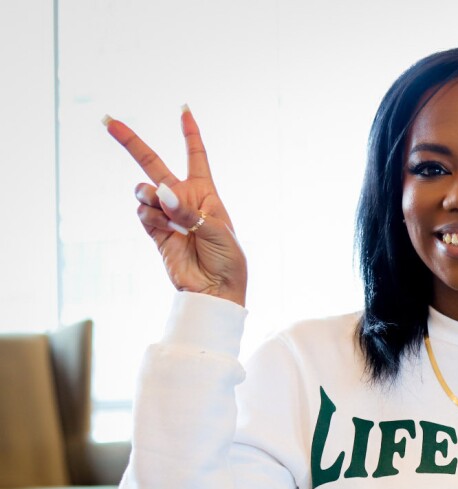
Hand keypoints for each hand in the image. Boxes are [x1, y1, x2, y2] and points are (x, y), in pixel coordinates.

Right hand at [104, 107, 246, 305]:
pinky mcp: (155, 232)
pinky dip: (151, 216)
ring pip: (144, 191)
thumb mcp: (216, 230)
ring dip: (149, 195)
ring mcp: (167, 215)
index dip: (190, 133)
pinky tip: (164, 226)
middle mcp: (183, 199)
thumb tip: (159, 193)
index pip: (195, 156)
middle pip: (153, 164)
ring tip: (163, 208)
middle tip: (108, 121)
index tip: (184, 110)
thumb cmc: (227, 258)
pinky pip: (143, 213)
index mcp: (205, 192)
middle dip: (131, 143)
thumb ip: (187, 211)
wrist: (216, 289)